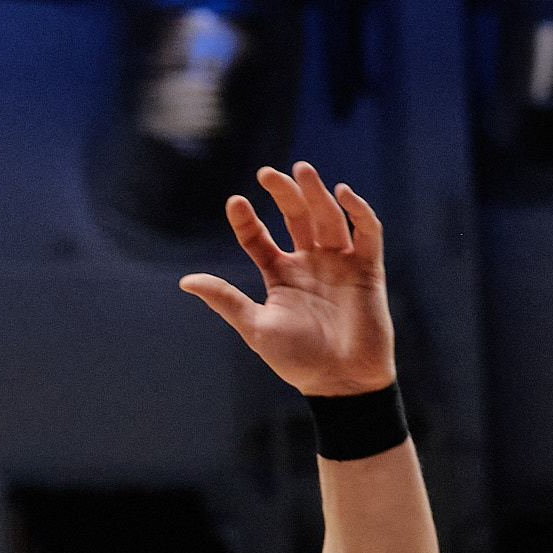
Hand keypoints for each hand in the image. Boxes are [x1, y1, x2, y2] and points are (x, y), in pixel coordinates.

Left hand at [181, 163, 395, 397]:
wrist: (340, 382)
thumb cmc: (297, 359)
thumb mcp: (255, 326)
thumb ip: (225, 299)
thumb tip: (185, 280)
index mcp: (280, 275)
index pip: (260, 239)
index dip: (247, 220)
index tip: (234, 203)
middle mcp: (309, 264)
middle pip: (296, 218)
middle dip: (284, 194)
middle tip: (266, 172)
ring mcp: (339, 264)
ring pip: (328, 218)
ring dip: (316, 193)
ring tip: (302, 170)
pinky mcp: (368, 270)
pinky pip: (367, 233)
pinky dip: (358, 212)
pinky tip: (343, 194)